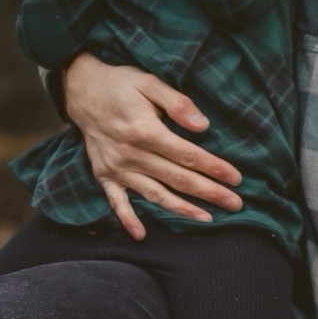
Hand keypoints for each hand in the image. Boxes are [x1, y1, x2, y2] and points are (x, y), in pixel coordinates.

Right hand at [63, 53, 242, 239]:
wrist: (81, 90)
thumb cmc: (120, 84)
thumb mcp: (149, 82)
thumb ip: (177, 103)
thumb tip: (203, 126)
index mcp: (144, 131)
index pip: (188, 155)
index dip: (214, 168)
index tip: (236, 179)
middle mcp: (131, 154)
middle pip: (177, 179)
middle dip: (209, 192)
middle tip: (235, 204)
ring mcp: (117, 168)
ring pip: (155, 194)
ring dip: (182, 209)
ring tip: (208, 219)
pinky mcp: (104, 175)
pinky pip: (116, 202)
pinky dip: (128, 219)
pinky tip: (141, 236)